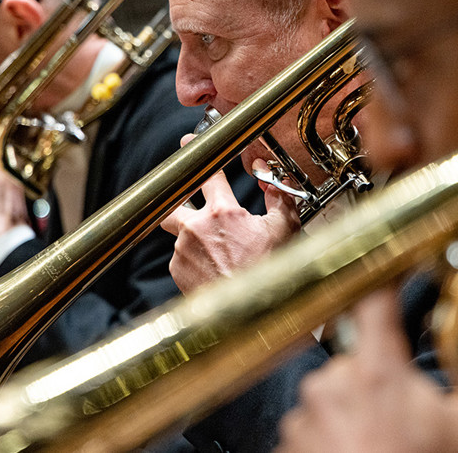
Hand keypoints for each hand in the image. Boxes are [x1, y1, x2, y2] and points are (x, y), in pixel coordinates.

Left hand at [161, 140, 300, 291]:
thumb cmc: (270, 273)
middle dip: (179, 201)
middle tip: (190, 205)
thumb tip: (269, 180)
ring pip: (181, 235)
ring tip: (217, 254)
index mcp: (222, 213)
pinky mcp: (176, 272)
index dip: (196, 153)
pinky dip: (194, 261)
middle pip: (173, 203)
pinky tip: (213, 270)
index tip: (187, 143)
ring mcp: (182, 251)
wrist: (252, 314)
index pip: (206, 173)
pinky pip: (180, 259)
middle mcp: (196, 228)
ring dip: (194, 239)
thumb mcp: (284, 229)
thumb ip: (278, 197)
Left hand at [277, 289, 457, 452]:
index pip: (373, 303)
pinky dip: (330, 437)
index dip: (382, 286)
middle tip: (402, 413)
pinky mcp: (287, 444)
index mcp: (375, 370)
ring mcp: (303, 416)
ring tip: (380, 444)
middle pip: (353, 358)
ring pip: (331, 395)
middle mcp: (330, 384)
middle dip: (374, 377)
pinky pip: (310, 426)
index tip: (388, 274)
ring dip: (351, 411)